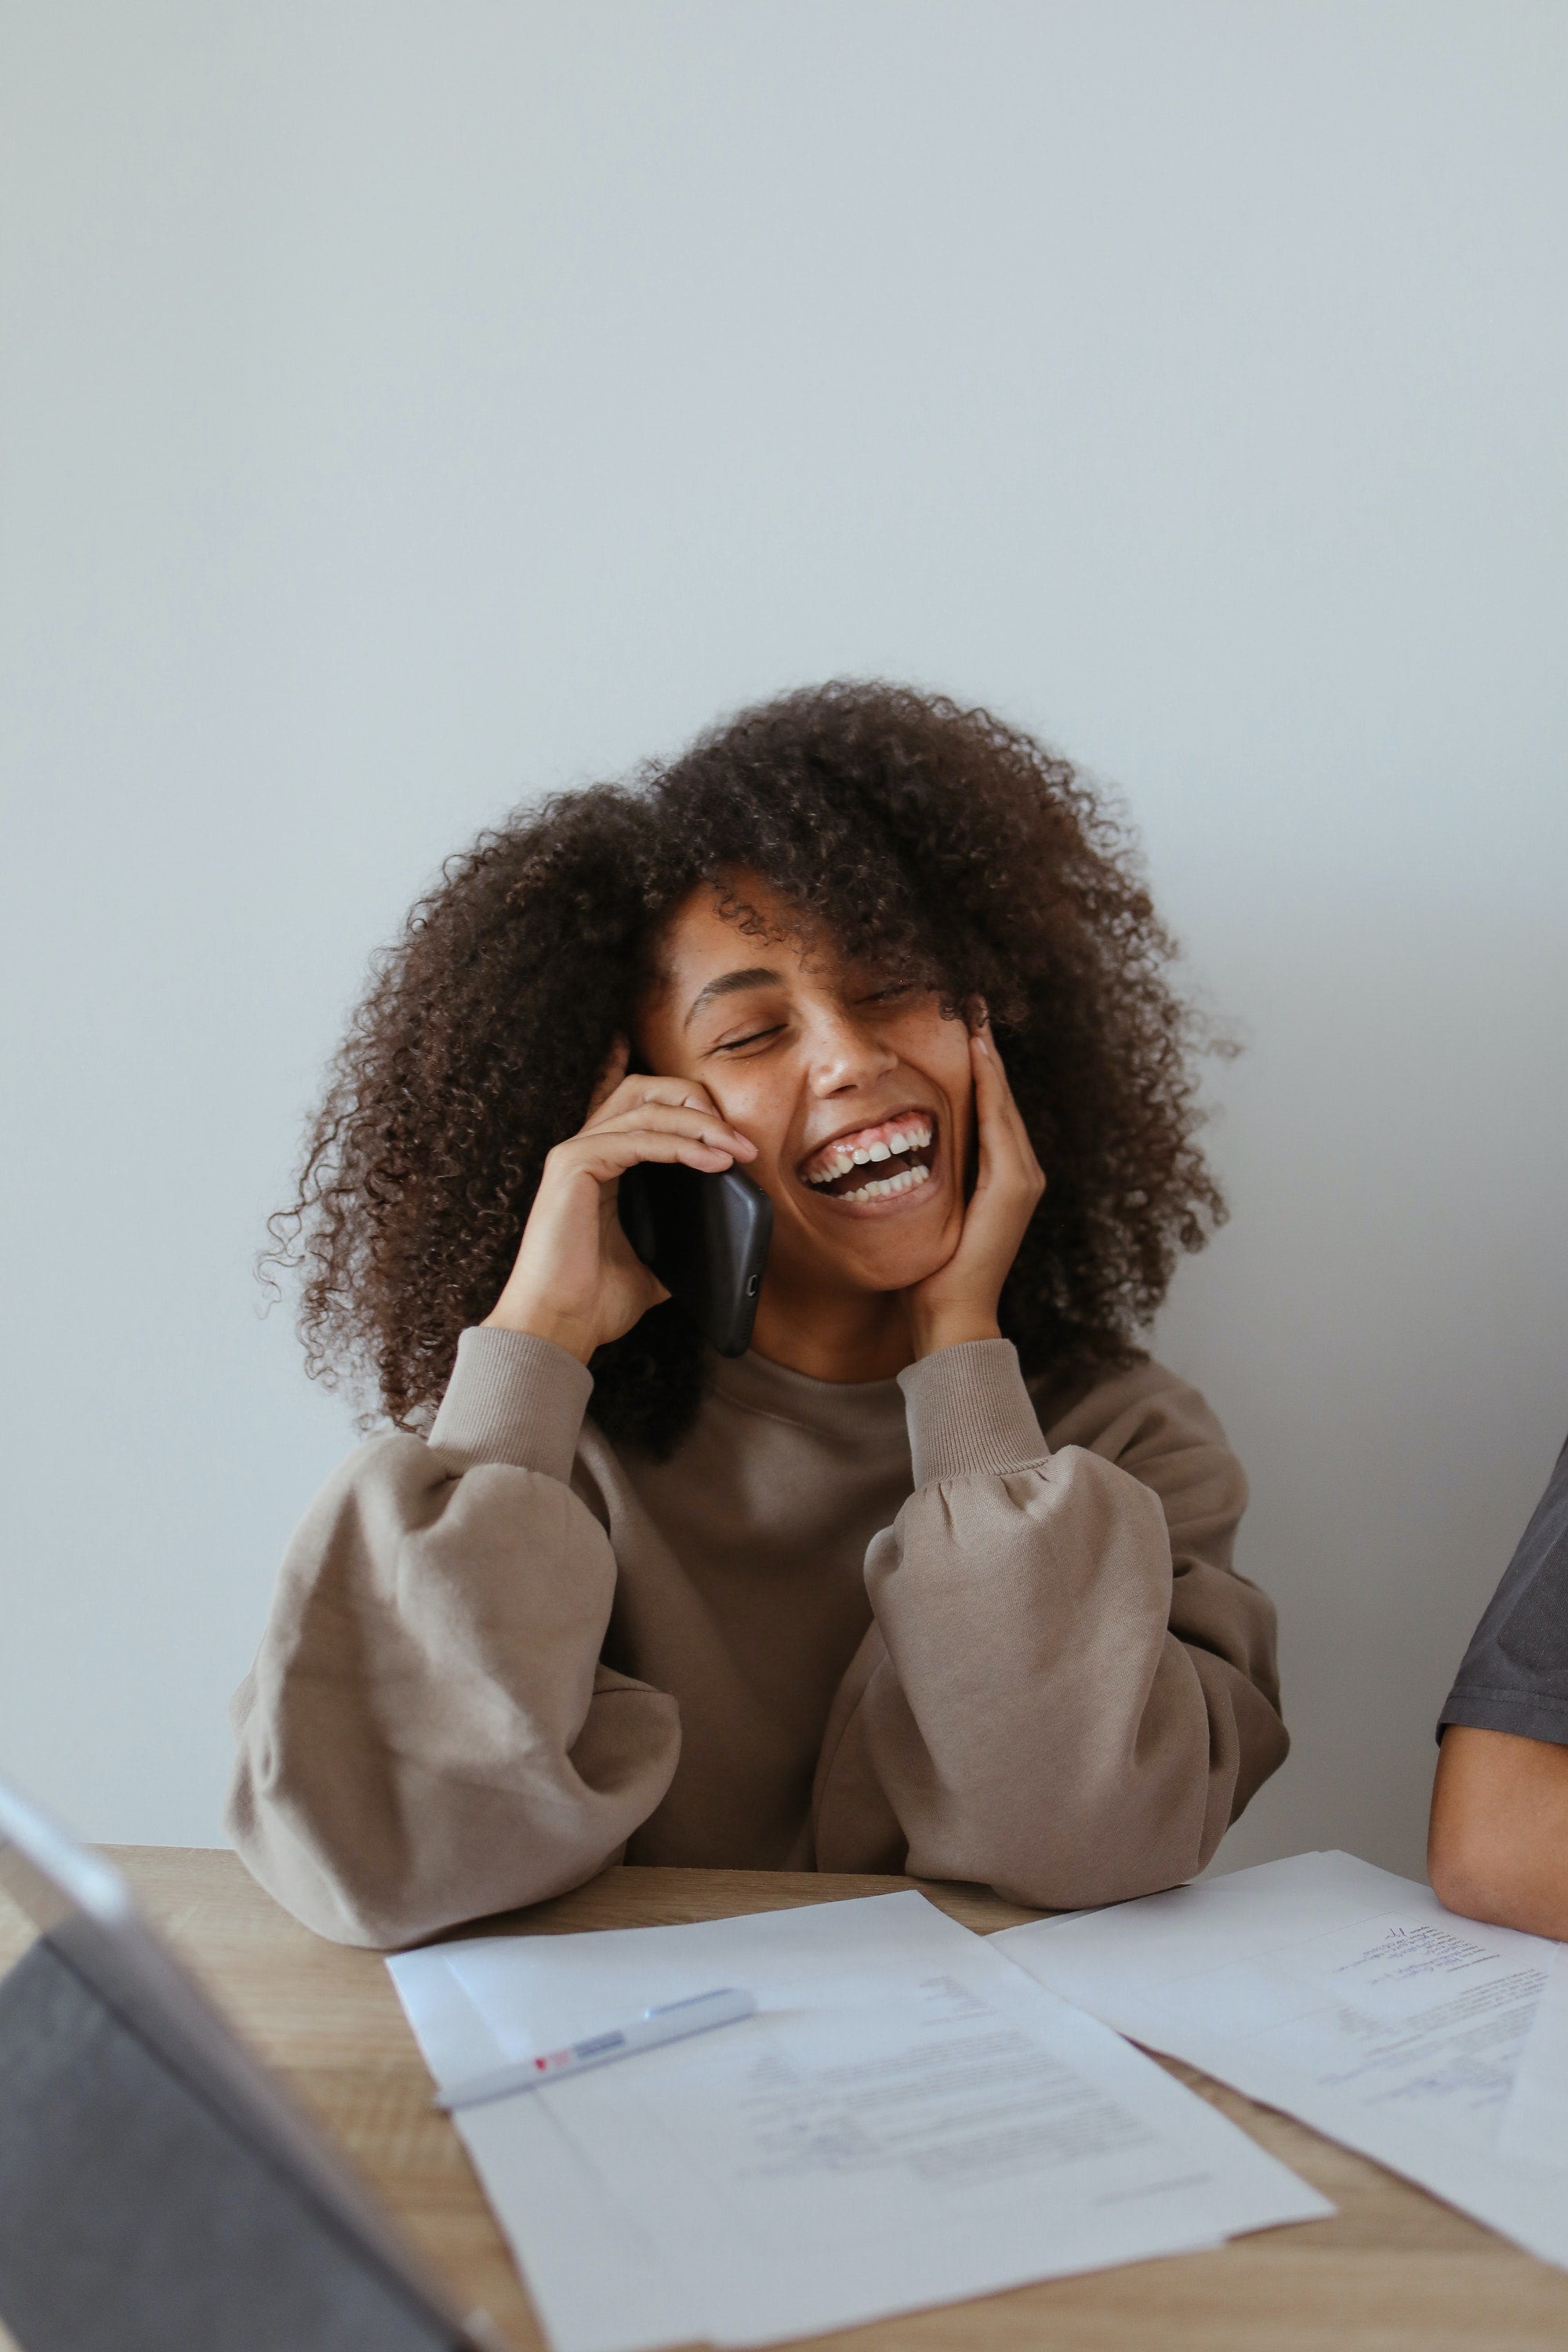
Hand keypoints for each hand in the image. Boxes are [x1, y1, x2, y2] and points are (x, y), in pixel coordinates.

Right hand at [483, 1041, 757, 1364]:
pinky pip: (639, 1139)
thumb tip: (728, 1238)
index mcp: (602, 1164)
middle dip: (697, 1100)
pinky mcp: (573, 1165)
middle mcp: (585, 1148)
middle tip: (739, 1138)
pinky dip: (682, 1146)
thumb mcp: (656, 1262)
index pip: (646, 1107)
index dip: (694, 1110)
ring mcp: (576, 1153)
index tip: (738, 1142)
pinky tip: (713, 1162)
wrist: (560, 1327)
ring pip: (647, 1109)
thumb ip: (681, 1237)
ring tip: (739, 1150)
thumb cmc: (596, 1300)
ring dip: (702, 1125)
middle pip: (645, 1088)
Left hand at [902, 1024, 1044, 1358]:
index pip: (987, 1105)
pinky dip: (993, 1086)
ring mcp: (1022, 1177)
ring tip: (976, 1014)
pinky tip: (981, 1053)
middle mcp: (1019, 1169)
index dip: (979, 1062)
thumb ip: (923, 1176)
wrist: (950, 1314)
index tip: (961, 1020)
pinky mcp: (1016, 1186)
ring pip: (1004, 1101)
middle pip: (1001, 1095)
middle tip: (971, 1001)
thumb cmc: (929, 1270)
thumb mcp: (924, 1210)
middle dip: (987, 1047)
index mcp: (999, 1174)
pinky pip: (1000, 1123)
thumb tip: (881, 1148)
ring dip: (991, 1056)